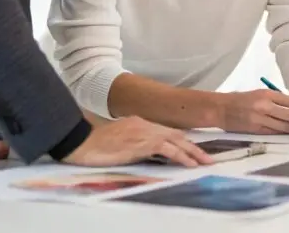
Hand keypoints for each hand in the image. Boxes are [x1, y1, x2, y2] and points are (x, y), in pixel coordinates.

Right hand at [0, 115, 213, 167]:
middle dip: (193, 147)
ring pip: (177, 142)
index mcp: (139, 123)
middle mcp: (145, 125)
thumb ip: (131, 142)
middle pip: (176, 135)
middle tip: (207, 158)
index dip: (182, 141)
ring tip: (206, 163)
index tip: (194, 150)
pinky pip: (168, 150)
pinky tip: (190, 164)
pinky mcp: (142, 143)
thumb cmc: (93, 143)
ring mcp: (144, 132)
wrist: (81, 140)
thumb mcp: (117, 140)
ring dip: (193, 153)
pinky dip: (181, 156)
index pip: (166, 132)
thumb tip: (141, 151)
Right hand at [219, 90, 288, 134]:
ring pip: (285, 126)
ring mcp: (260, 118)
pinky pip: (274, 133)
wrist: (220, 108)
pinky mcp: (255, 129)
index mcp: (268, 93)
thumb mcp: (260, 94)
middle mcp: (265, 105)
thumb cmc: (242, 100)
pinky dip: (286, 135)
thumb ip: (277, 101)